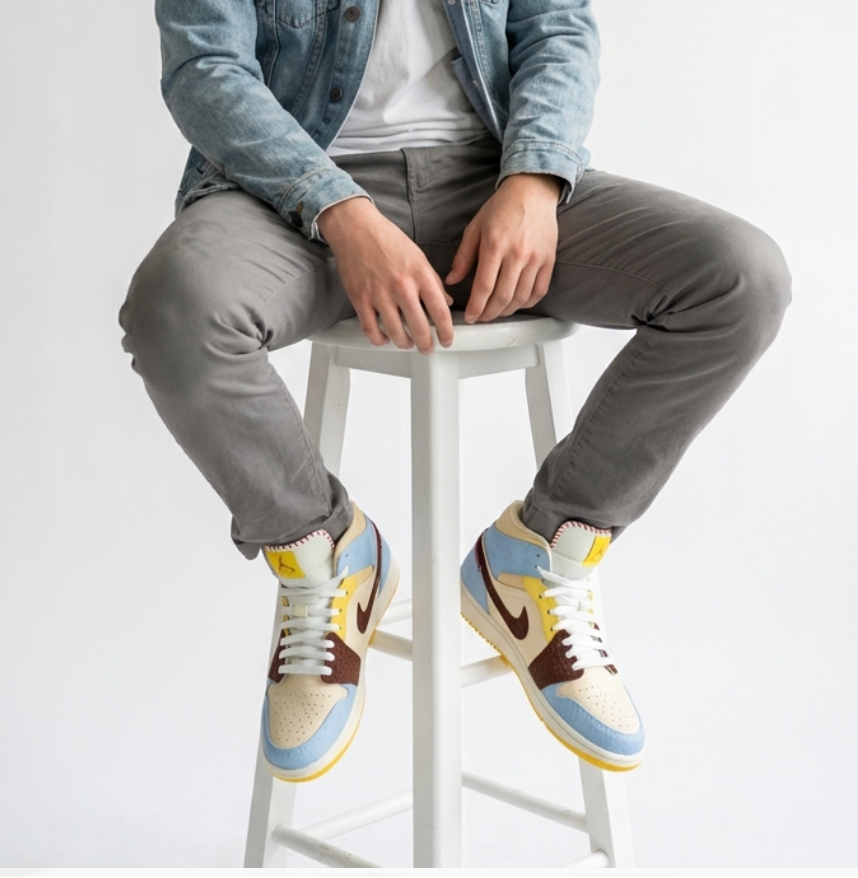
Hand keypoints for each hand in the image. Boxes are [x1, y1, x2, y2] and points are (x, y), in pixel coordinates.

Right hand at [318, 197, 453, 353]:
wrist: (355, 228)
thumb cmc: (386, 239)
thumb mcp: (418, 256)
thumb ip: (433, 281)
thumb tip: (446, 302)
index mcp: (420, 275)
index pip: (440, 312)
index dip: (446, 332)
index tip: (447, 340)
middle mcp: (402, 286)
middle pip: (419, 328)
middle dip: (426, 344)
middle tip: (427, 348)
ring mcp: (379, 294)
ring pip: (396, 333)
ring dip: (404, 343)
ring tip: (406, 343)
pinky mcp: (360, 299)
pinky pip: (371, 330)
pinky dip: (379, 339)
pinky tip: (384, 337)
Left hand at [445, 173, 561, 322]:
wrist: (533, 191)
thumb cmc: (502, 208)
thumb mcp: (475, 228)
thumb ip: (463, 257)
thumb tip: (452, 281)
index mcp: (495, 245)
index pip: (484, 286)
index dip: (476, 307)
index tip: (471, 317)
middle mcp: (517, 253)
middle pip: (503, 297)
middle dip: (489, 314)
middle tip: (481, 317)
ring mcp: (536, 258)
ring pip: (521, 297)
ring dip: (507, 311)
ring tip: (496, 312)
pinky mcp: (549, 260)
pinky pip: (539, 291)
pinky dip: (527, 303)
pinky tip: (516, 303)